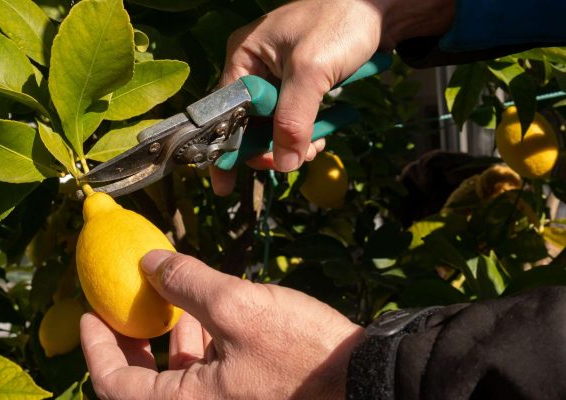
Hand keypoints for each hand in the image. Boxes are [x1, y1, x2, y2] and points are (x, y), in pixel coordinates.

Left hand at [80, 250, 364, 398]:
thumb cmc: (302, 352)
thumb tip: (148, 264)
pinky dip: (197, 345)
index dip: (96, 347)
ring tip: (165, 297)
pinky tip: (206, 311)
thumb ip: (187, 284)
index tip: (87, 313)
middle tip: (120, 306)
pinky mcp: (246, 398)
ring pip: (175, 378)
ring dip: (165, 338)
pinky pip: (205, 376)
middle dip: (128, 342)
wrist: (367, 382)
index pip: (115, 385)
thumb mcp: (239, 308)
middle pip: (141, 385)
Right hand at [210, 0, 454, 194]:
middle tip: (293, 160)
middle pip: (247, 124)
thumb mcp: (312, 71)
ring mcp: (277, 78)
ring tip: (314, 148)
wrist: (382, 6)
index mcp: (244, 57)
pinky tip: (321, 137)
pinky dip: (305, 133)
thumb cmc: (340, 24)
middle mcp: (255, 69)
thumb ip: (294, 119)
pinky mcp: (300, 86)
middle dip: (268, 148)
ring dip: (291, 143)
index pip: (223, 111)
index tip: (226, 184)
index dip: (225, 148)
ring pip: (272, 126)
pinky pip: (292, 119)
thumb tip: (284, 165)